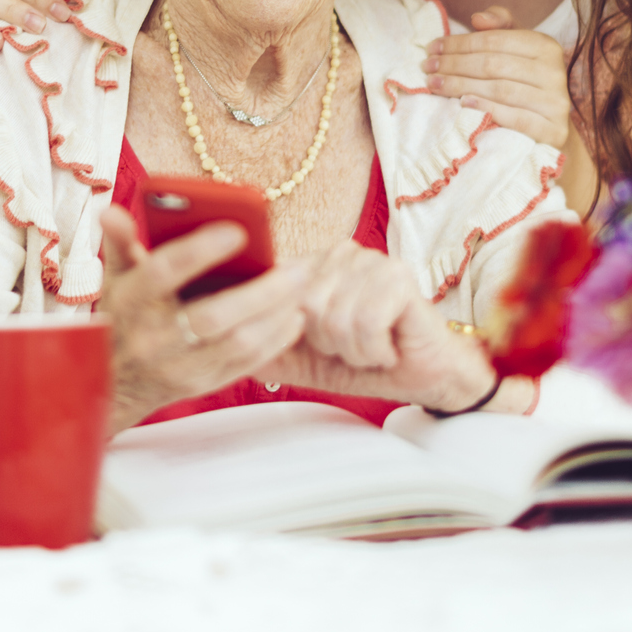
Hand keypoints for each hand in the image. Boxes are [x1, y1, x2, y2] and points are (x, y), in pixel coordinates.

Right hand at [99, 207, 312, 432]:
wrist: (114, 381)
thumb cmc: (125, 315)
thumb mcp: (117, 276)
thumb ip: (120, 241)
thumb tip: (110, 210)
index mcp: (132, 300)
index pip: (164, 272)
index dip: (199, 250)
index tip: (237, 230)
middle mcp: (154, 337)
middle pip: (212, 315)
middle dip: (260, 291)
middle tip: (296, 268)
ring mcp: (179, 366)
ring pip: (237, 344)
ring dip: (276, 315)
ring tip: (301, 288)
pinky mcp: (202, 384)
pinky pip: (247, 364)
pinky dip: (276, 340)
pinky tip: (294, 316)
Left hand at [261, 242, 499, 412]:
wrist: (420, 377)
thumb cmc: (361, 362)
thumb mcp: (299, 360)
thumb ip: (259, 345)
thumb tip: (211, 335)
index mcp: (312, 266)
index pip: (274, 289)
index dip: (288, 329)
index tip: (316, 346)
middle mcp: (339, 254)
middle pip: (302, 308)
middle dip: (326, 344)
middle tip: (351, 347)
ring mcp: (371, 261)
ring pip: (332, 317)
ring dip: (352, 350)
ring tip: (369, 347)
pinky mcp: (399, 277)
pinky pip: (364, 324)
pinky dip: (373, 350)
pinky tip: (387, 348)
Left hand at [421, 7, 574, 147]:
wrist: (551, 129)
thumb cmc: (525, 83)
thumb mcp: (516, 50)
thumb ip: (499, 27)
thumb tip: (478, 18)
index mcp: (545, 46)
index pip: (495, 40)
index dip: (460, 43)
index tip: (432, 48)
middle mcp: (554, 71)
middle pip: (494, 65)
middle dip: (455, 64)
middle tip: (427, 67)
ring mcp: (556, 102)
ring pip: (501, 90)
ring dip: (461, 86)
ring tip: (435, 84)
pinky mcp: (554, 130)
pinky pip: (516, 118)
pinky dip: (487, 109)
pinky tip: (463, 104)